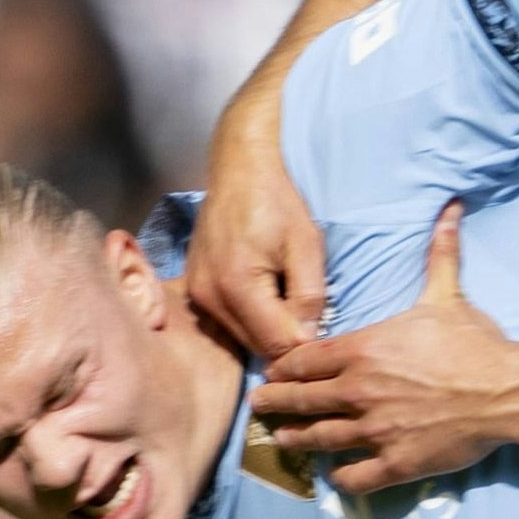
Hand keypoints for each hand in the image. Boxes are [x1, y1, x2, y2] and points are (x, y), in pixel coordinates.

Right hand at [187, 103, 326, 359]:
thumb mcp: (307, 246)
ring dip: (269, 331)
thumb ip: (309, 296)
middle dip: (287, 341)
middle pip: (256, 347)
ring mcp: (197, 296)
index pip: (275, 345)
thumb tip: (309, 339)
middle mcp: (209, 297)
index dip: (304, 346)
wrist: (239, 171)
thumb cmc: (276, 202)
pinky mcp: (195, 292)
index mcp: (236, 285)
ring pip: (242, 339)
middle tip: (312, 317)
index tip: (324, 331)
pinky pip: (228, 323)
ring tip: (289, 299)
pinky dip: (252, 320)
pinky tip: (269, 296)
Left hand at [255, 204, 518, 494]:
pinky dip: (341, 477)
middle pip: (302, 400)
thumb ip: (438, 255)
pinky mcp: (395, 462)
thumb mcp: (448, 295)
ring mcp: (374, 431)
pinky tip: (335, 475)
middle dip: (276, 404)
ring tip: (283, 440)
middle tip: (260, 407)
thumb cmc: (474, 344)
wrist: (505, 391)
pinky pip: (355, 477)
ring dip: (297, 439)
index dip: (284, 367)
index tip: (272, 371)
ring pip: (320, 439)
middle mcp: (358, 391)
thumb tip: (449, 209)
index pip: (306, 359)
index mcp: (364, 351)